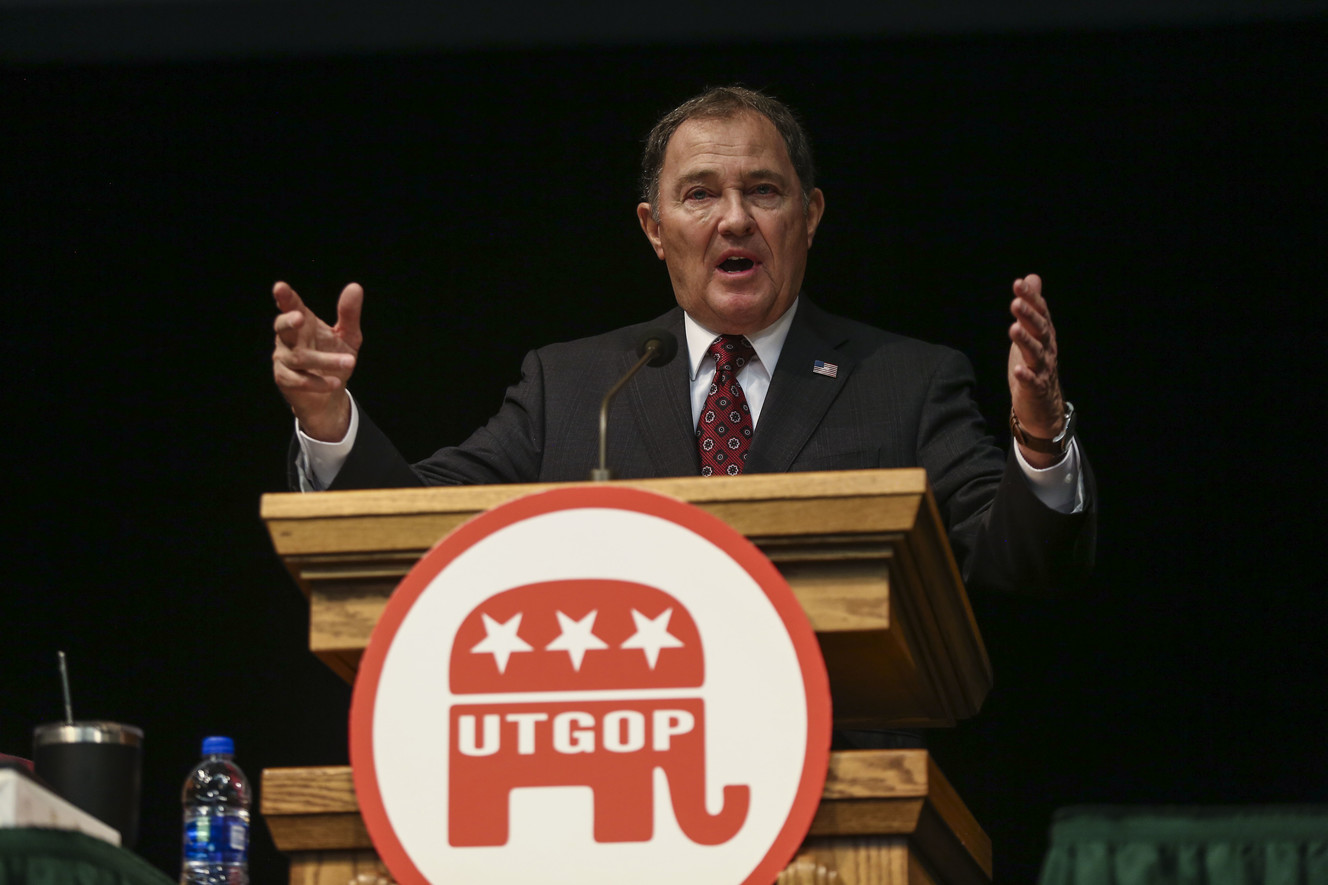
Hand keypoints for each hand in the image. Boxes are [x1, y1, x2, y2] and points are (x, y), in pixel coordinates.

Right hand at [271, 281, 362, 440]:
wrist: (331, 393)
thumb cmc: (336, 357)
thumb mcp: (348, 336)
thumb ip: (349, 314)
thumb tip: (355, 287)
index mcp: (303, 322)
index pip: (292, 306)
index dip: (285, 297)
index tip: (280, 287)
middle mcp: (288, 338)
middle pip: (282, 327)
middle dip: (289, 321)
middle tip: (300, 318)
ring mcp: (283, 358)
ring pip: (299, 357)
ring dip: (326, 360)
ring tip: (350, 362)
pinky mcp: (285, 379)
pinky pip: (299, 380)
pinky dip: (319, 382)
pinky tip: (335, 382)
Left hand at [1007, 273, 1065, 467]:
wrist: (1043, 404)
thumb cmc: (1035, 364)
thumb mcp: (1033, 332)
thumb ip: (1032, 306)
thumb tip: (1031, 278)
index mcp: (1044, 335)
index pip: (1040, 312)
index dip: (1031, 298)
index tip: (1019, 283)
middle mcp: (1046, 349)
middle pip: (1039, 330)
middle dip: (1028, 315)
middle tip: (1015, 302)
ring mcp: (1042, 369)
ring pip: (1035, 353)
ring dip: (1025, 341)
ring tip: (1013, 329)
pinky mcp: (1035, 389)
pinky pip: (1032, 382)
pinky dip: (1026, 376)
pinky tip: (1017, 370)